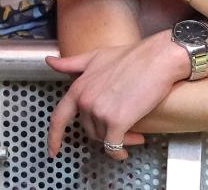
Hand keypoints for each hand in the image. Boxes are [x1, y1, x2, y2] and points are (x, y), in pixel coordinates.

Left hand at [46, 34, 186, 158]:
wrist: (157, 59)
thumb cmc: (132, 56)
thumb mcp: (96, 57)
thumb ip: (72, 63)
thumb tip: (49, 61)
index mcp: (78, 87)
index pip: (59, 117)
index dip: (54, 136)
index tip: (53, 150)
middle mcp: (85, 100)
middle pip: (89, 129)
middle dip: (104, 129)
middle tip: (123, 123)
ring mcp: (99, 111)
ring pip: (103, 137)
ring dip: (118, 137)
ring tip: (134, 127)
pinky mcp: (117, 121)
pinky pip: (113, 146)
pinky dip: (120, 151)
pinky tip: (131, 146)